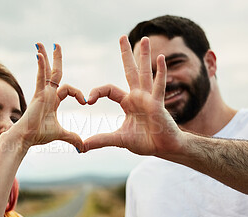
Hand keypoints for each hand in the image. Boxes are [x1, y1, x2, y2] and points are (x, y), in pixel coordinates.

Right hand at [11, 43, 85, 150]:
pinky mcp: (37, 94)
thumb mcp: (60, 134)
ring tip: (42, 44)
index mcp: (52, 100)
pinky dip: (41, 66)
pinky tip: (40, 55)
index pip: (68, 89)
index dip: (78, 93)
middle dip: (55, 59)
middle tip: (56, 45)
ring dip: (45, 57)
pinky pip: (40, 77)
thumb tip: (82, 148)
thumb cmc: (38, 135)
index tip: (85, 102)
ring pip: (45, 71)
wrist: (25, 139)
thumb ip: (72, 137)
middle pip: (53, 73)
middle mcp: (46, 94)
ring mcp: (41, 93)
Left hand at [82, 36, 182, 155]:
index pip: (109, 89)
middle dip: (126, 55)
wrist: (164, 148)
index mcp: (128, 102)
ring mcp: (149, 98)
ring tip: (145, 38)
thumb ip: (101, 140)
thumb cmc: (146, 141)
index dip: (96, 91)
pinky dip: (160, 73)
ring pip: (145, 73)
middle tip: (122, 37)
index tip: (87, 100)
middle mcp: (138, 96)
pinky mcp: (158, 104)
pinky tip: (160, 58)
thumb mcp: (119, 140)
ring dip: (145, 56)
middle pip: (130, 71)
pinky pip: (158, 86)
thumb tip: (82, 147)